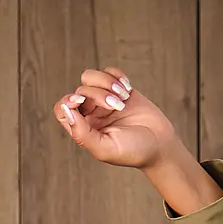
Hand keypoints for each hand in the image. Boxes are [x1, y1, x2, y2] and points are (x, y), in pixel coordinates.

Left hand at [53, 67, 181, 170]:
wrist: (160, 144)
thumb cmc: (133, 151)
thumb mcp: (105, 148)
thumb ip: (82, 133)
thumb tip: (66, 110)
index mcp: (82, 129)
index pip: (62, 109)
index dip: (67, 101)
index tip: (80, 101)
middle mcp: (90, 113)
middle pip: (80, 90)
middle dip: (98, 94)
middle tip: (118, 106)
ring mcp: (105, 100)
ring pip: (90, 77)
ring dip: (107, 83)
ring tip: (123, 96)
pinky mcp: (120, 89)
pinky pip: (109, 72)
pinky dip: (117, 76)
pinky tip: (128, 90)